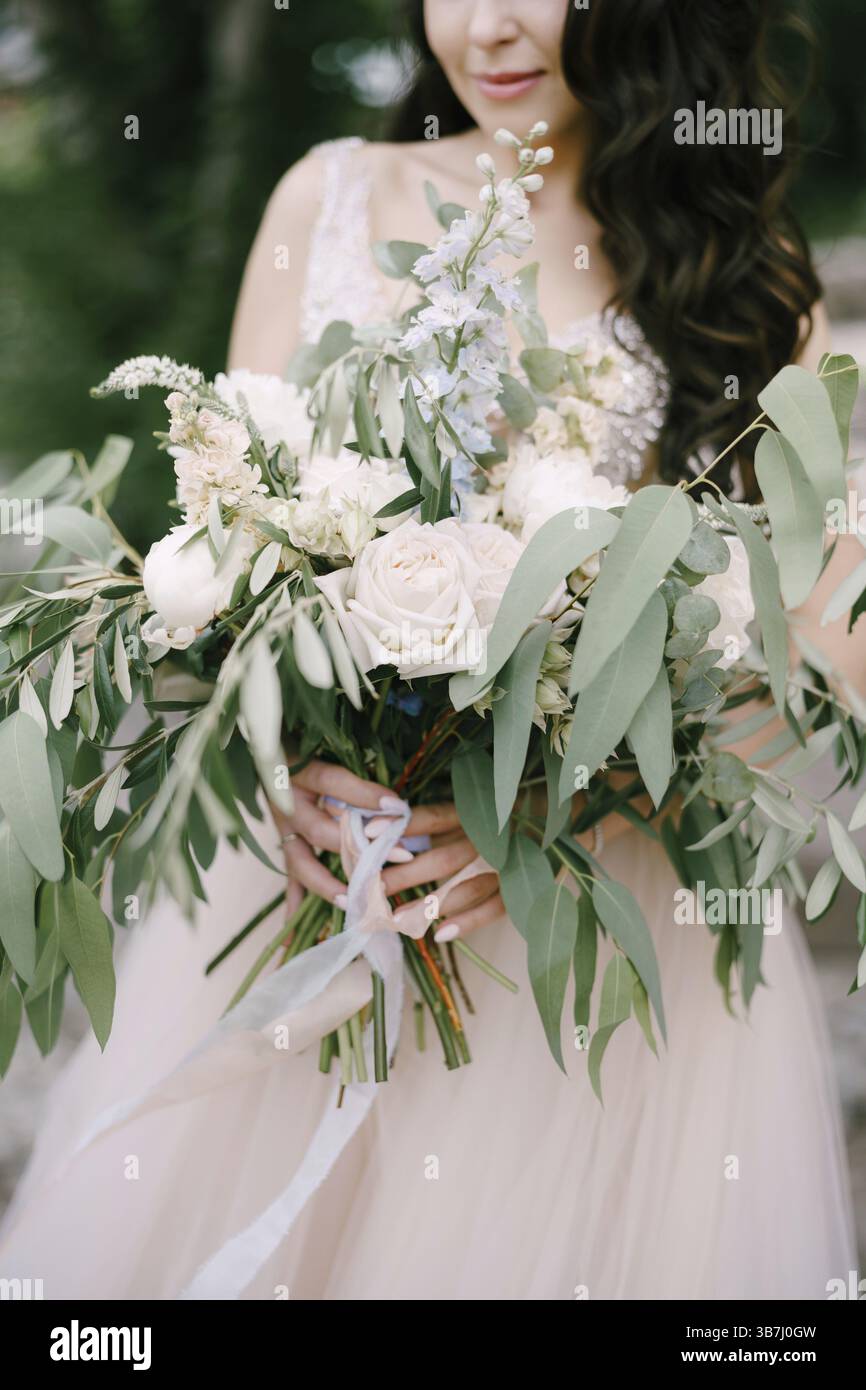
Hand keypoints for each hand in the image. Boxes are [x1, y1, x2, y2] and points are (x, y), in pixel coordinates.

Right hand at [271, 759, 397, 903]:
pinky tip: (291, 944)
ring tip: (353, 901)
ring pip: (301, 863)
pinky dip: (293, 909)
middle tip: (400, 856)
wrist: (267, 754)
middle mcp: (288, 805)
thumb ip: (360, 780)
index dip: (365, 795)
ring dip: (328, 884)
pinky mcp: (284, 847)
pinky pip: (289, 880)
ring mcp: (283, 830)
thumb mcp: (332, 754)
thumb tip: (394, 805)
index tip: (398, 806)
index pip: (334, 784)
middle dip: (361, 848)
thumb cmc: (308, 751)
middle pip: (322, 831)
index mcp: (301, 774)